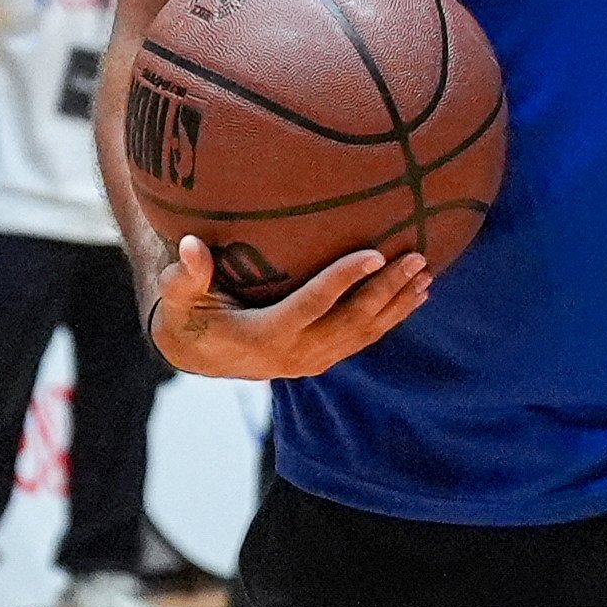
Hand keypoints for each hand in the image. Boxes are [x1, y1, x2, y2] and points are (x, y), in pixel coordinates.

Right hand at [148, 235, 430, 379]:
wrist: (199, 355)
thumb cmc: (190, 315)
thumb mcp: (180, 297)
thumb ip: (185, 275)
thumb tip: (190, 245)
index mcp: (264, 336)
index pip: (312, 304)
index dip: (344, 279)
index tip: (375, 252)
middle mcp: (295, 354)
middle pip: (351, 320)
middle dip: (387, 290)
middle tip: (417, 258)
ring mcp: (313, 360)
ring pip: (365, 333)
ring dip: (398, 305)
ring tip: (426, 274)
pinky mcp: (323, 358)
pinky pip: (364, 338)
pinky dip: (391, 317)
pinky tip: (416, 294)